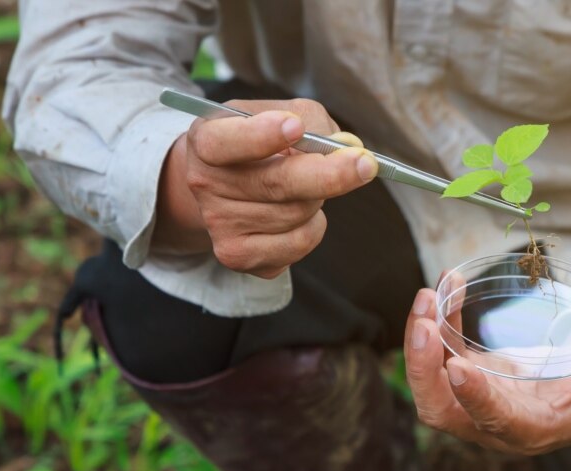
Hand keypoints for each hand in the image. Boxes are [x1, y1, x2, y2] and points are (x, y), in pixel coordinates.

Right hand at [153, 98, 377, 278]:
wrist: (223, 187)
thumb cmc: (257, 145)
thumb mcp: (276, 114)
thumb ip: (312, 121)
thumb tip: (346, 148)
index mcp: (207, 140)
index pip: (225, 141)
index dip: (261, 135)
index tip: (296, 126)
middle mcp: (205, 184)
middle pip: (275, 184)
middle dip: (328, 174)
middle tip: (365, 164)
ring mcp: (220, 224)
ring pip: (297, 213)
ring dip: (319, 197)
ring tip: (306, 185)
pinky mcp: (240, 256)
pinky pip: (299, 242)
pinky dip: (314, 226)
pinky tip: (299, 213)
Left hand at [403, 288, 570, 454]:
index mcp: (534, 431)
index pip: (496, 423)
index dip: (474, 398)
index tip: (458, 365)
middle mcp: (495, 424)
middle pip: (443, 410)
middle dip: (423, 369)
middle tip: (425, 320)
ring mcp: (478, 400)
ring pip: (432, 384)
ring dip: (421, 342)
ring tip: (427, 296)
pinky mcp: (473, 376)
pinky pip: (441, 353)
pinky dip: (438, 322)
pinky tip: (446, 283)